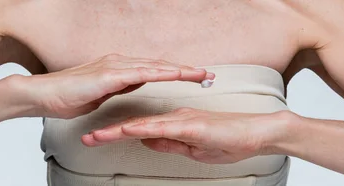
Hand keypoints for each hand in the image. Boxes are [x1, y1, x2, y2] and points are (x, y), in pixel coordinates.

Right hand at [11, 54, 214, 118]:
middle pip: (160, 65)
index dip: (177, 72)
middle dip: (186, 70)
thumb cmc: (68, 96)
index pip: (155, 69)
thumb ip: (121, 86)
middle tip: (208, 75)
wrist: (43, 95)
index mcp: (120, 68)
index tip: (196, 77)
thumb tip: (137, 82)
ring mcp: (115, 67)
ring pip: (155, 66)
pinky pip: (139, 73)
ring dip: (179, 70)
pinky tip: (174, 74)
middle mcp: (120, 63)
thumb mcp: (103, 93)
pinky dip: (159, 73)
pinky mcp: (108, 75)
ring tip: (199, 74)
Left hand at [82, 108, 296, 163]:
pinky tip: (127, 130)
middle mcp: (174, 117)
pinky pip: (162, 127)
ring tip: (95, 136)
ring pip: (142, 124)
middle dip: (108, 132)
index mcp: (174, 123)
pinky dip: (142, 128)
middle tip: (86, 138)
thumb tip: (147, 142)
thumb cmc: (230, 141)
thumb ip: (169, 144)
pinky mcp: (191, 125)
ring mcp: (182, 120)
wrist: (256, 133)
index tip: (96, 139)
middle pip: (135, 125)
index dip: (116, 134)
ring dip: (117, 131)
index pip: (139, 130)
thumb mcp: (192, 149)